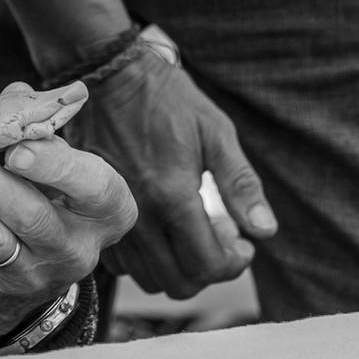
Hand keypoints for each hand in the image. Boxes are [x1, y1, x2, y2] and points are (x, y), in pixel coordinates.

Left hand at [0, 87, 136, 338]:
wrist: (31, 269)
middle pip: (29, 214)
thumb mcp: (62, 161)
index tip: (18, 149)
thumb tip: (15, 93)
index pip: (93, 188)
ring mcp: (31, 274)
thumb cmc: (51, 190)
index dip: (56, 169)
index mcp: (107, 210)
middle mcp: (75, 249)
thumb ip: (41, 125)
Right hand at [68, 46, 276, 299]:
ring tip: (191, 231)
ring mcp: (112, 217)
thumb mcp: (215, 130)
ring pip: (149, 278)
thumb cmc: (166, 97)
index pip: (207, 265)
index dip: (233, 265)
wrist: (107, 74)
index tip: (243, 247)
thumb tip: (265, 230)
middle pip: (178, 283)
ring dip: (177, 266)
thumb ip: (240, 184)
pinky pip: (122, 262)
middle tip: (220, 237)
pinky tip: (161, 227)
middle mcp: (139, 216)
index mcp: (172, 197)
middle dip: (208, 270)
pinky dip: (146, 258)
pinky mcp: (93, 212)